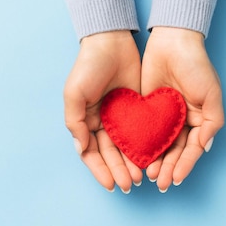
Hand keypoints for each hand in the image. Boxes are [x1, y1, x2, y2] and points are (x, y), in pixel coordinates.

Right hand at [64, 30, 142, 191]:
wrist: (111, 41)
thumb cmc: (88, 66)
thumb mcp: (74, 93)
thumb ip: (75, 122)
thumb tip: (81, 150)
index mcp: (85, 123)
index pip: (91, 154)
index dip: (100, 171)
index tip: (110, 185)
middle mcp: (102, 125)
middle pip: (110, 156)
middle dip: (119, 172)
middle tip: (130, 185)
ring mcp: (120, 119)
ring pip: (126, 149)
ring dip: (131, 165)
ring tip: (140, 178)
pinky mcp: (138, 111)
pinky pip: (141, 134)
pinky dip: (144, 148)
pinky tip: (151, 159)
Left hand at [141, 27, 224, 190]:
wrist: (173, 40)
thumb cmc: (197, 65)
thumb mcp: (212, 94)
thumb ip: (212, 122)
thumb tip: (204, 148)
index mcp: (198, 121)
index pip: (191, 150)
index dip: (184, 166)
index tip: (175, 179)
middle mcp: (181, 123)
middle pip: (174, 153)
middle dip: (167, 169)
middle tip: (159, 183)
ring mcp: (163, 118)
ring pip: (159, 147)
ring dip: (155, 162)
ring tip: (148, 175)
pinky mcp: (146, 110)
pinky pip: (143, 133)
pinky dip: (141, 147)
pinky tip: (136, 159)